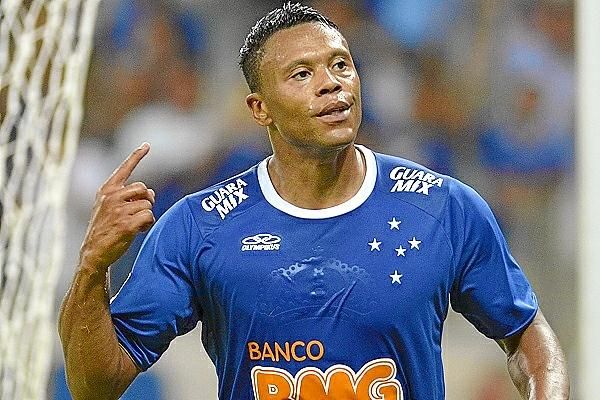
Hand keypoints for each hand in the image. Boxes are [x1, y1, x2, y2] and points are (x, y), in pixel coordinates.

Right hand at [79, 143, 155, 269]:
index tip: (146, 145)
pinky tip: (138, 231)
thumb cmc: (105, 229)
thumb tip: (150, 193)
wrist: (93, 252)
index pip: (124, 169)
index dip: (136, 156)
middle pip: (144, 189)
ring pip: (148, 204)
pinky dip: (148, 224)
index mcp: (106, 190)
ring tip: (135, 224)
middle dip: (146, 201)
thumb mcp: (109, 207)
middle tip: (137, 213)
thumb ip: (127, 196)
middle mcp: (111, 197)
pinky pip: (149, 216)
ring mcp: (118, 210)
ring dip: (146, 215)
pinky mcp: (126, 224)